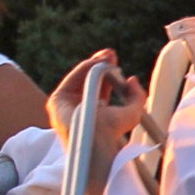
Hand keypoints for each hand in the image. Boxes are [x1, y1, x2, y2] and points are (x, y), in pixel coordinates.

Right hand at [47, 51, 147, 183]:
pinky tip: (95, 62)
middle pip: (88, 78)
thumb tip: (133, 79)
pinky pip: (70, 79)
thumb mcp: (133, 112)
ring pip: (79, 77)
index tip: (115, 60)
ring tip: (106, 56)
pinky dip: (83, 69)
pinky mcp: (56, 101)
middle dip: (100, 64)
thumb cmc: (113, 132)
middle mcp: (79, 106)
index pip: (100, 86)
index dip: (108, 72)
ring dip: (93, 63)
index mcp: (95, 110)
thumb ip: (137, 96)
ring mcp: (66, 104)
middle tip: (110, 53)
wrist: (95, 141)